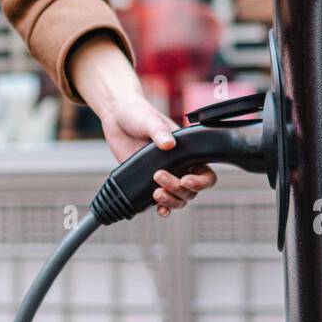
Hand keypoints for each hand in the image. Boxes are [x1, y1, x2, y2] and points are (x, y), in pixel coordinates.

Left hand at [68, 34, 217, 216]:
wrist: (116, 117)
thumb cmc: (138, 112)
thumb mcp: (149, 119)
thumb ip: (159, 131)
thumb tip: (169, 144)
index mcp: (186, 151)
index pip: (205, 172)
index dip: (201, 181)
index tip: (186, 180)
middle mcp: (178, 165)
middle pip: (190, 190)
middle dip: (177, 188)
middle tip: (159, 176)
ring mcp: (164, 175)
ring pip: (178, 198)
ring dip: (171, 201)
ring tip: (157, 193)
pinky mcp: (147, 182)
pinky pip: (160, 202)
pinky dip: (162, 208)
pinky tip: (158, 209)